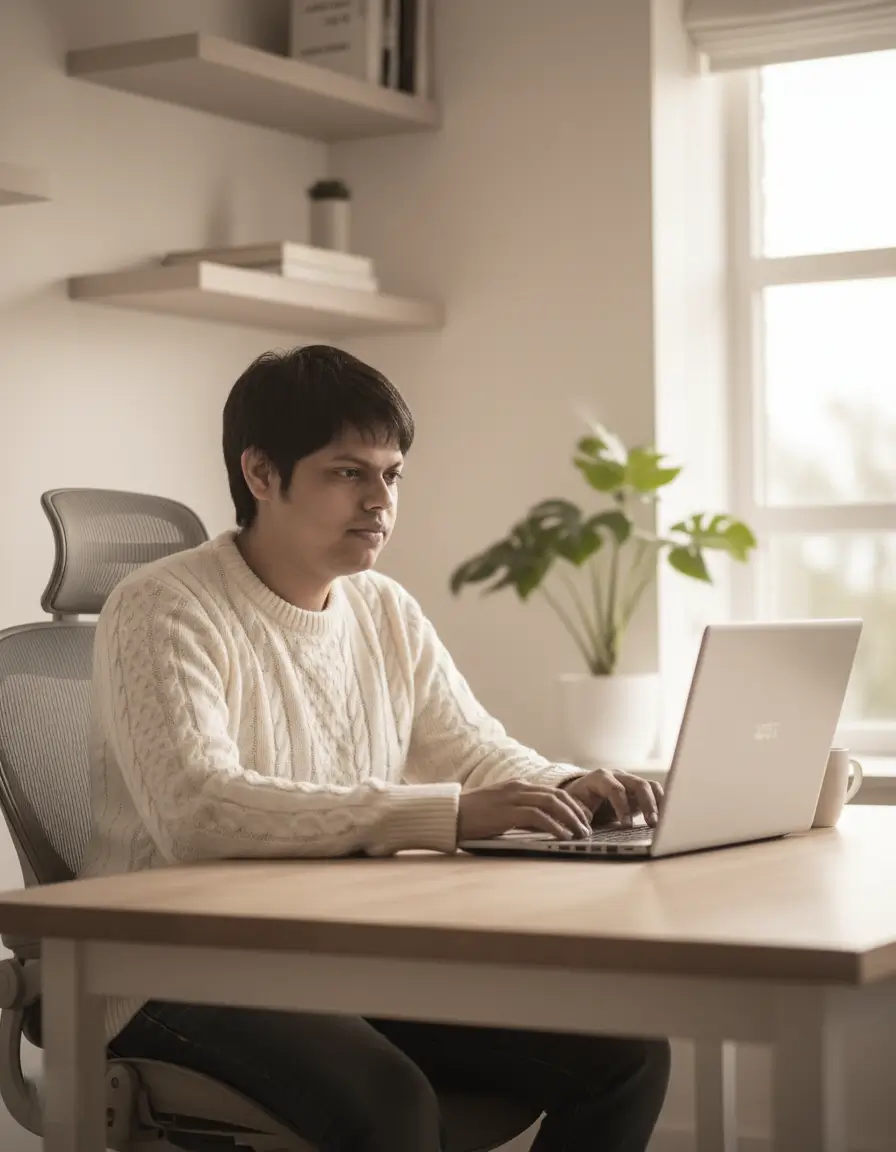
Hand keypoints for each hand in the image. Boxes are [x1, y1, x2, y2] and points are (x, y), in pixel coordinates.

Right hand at [458, 780, 593, 841]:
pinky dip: (555, 826)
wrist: (449, 814)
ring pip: (552, 803)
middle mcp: (518, 787)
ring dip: (571, 819)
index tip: (583, 818)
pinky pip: (538, 817)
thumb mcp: (500, 810)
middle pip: (558, 795)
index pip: (553, 792)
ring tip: (581, 833)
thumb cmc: (472, 816)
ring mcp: (512, 798)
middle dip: (577, 811)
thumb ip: (521, 813)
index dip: (572, 804)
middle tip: (588, 827)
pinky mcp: (507, 812)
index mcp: (517, 785)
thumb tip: (543, 826)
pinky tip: (563, 836)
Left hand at [562, 769, 663, 828]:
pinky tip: (665, 820)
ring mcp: (630, 782)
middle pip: (638, 784)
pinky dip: (662, 805)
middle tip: (652, 823)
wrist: (581, 793)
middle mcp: (618, 776)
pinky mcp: (638, 791)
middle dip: (647, 803)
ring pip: (650, 786)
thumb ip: (579, 816)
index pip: (615, 788)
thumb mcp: (574, 807)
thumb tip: (584, 832)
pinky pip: (655, 793)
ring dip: (658, 804)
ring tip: (662, 823)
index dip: (622, 807)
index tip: (626, 826)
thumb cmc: (577, 801)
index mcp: (599, 778)